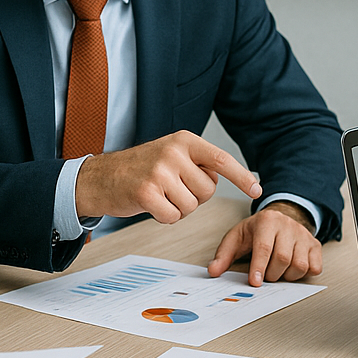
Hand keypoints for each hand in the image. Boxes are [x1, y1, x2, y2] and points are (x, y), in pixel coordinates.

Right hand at [74, 130, 261, 222]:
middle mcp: (173, 152)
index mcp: (183, 140)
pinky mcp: (146, 192)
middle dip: (194, 197)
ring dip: (178, 208)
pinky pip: (173, 217)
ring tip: (160, 195)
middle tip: (172, 188)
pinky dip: (165, 217)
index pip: (220, 159)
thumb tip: (224, 175)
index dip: (241, 176)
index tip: (256, 189)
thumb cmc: (141, 169)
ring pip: (191, 207)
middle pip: (207, 191)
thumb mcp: (171, 154)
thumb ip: (197, 163)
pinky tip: (151, 204)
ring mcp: (159, 171)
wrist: (101, 177)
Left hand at [207, 201, 321, 285]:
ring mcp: (304, 235)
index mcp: (267, 221)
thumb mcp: (237, 237)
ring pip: (300, 265)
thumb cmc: (256, 231)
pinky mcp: (315, 245)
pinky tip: (292, 269)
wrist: (279, 219)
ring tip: (277, 271)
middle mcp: (288, 225)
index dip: (259, 267)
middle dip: (271, 274)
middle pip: (283, 259)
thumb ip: (224, 255)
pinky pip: (314, 267)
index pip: (264, 247)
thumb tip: (213, 271)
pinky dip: (303, 274)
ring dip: (287, 276)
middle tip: (264, 276)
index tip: (255, 282)